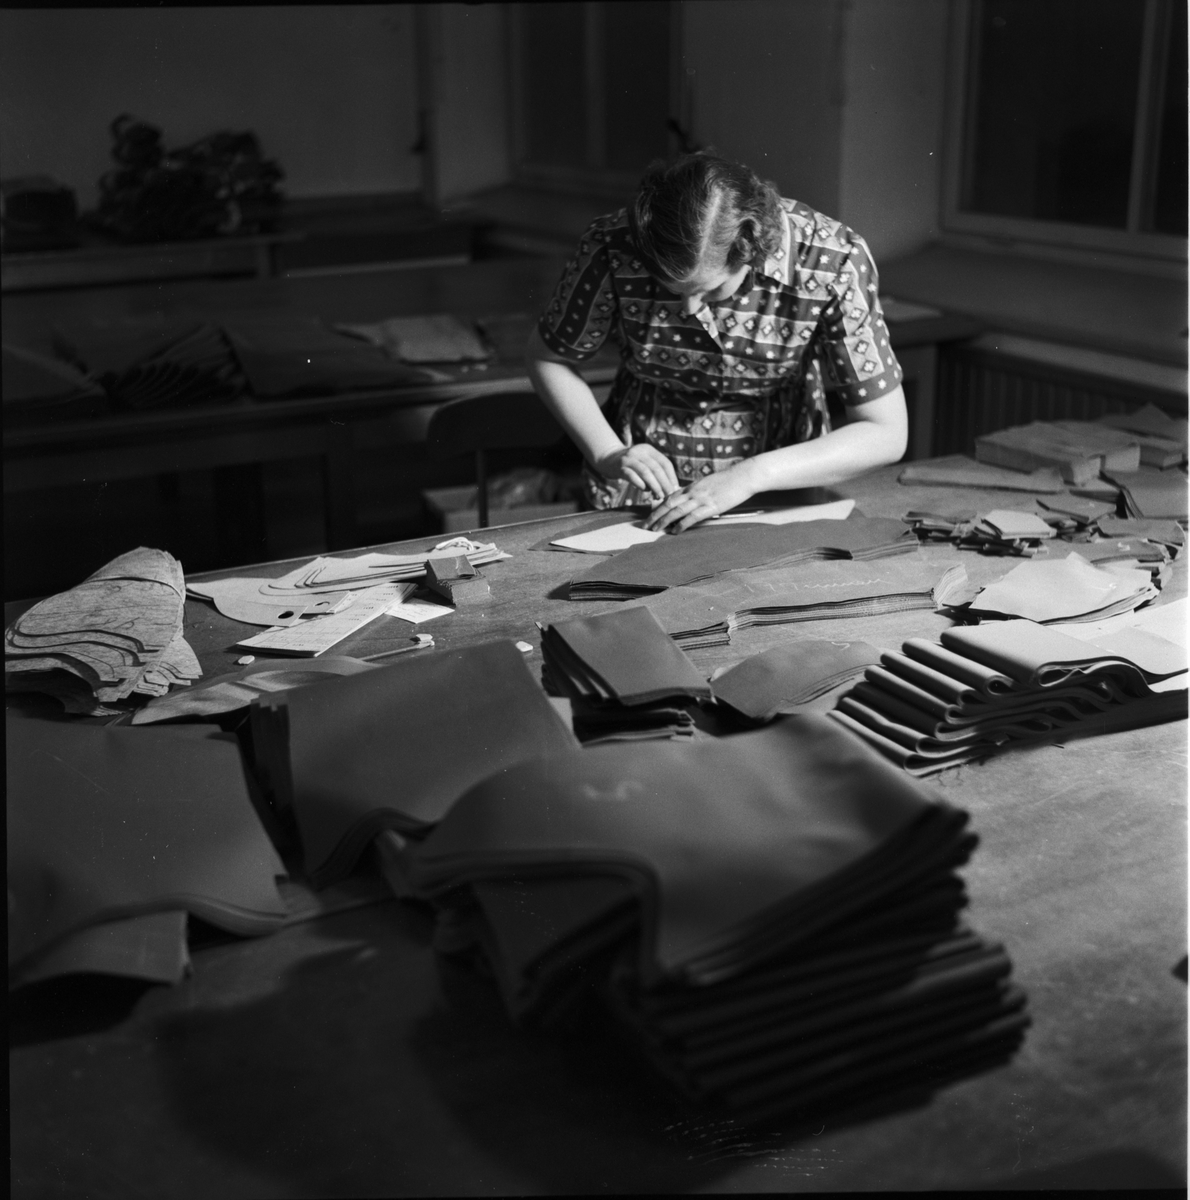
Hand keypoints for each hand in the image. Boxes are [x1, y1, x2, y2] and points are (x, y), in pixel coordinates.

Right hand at [595, 443, 680, 502]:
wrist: (608, 459)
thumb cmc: (630, 465)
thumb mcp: (644, 463)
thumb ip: (655, 472)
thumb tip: (671, 489)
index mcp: (649, 449)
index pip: (665, 463)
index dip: (672, 477)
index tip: (675, 489)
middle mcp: (640, 451)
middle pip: (657, 468)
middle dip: (664, 483)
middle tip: (669, 495)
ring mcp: (629, 458)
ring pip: (646, 472)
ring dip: (654, 486)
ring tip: (659, 496)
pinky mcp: (620, 466)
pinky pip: (632, 476)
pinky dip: (640, 484)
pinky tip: (644, 490)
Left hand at [644, 463, 760, 532]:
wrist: (744, 476)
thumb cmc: (729, 482)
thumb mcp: (709, 484)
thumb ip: (698, 492)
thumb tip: (691, 501)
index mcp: (692, 487)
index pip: (670, 496)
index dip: (658, 506)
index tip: (650, 515)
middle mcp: (693, 492)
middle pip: (668, 503)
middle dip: (655, 514)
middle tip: (644, 525)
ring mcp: (701, 499)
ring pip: (676, 510)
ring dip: (663, 520)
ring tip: (654, 529)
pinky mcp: (711, 506)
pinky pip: (692, 517)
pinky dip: (682, 525)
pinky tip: (675, 532)